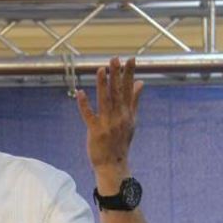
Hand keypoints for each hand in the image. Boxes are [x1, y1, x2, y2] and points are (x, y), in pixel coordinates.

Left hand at [76, 57, 142, 193]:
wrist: (114, 164)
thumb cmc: (121, 141)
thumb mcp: (131, 120)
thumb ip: (134, 100)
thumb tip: (141, 83)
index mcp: (128, 112)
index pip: (129, 89)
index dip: (129, 74)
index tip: (131, 59)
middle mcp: (119, 116)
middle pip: (117, 92)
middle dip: (116, 75)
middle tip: (115, 58)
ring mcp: (107, 123)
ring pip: (105, 100)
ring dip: (102, 85)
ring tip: (100, 70)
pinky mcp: (95, 131)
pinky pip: (89, 115)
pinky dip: (84, 104)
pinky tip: (81, 92)